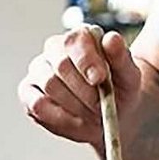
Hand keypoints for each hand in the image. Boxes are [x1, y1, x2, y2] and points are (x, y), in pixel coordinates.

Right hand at [16, 26, 142, 151]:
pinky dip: (60, 117)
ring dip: (75, 105)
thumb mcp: (130, 75)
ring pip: (49, 85)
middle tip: (100, 105)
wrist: (114, 113)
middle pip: (61, 64)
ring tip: (94, 115)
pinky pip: (37, 105)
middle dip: (84, 90)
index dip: (87, 60)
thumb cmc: (121, 89)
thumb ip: (121, 57)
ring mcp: (38, 69)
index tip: (100, 79)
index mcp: (82, 37)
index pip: (75, 40)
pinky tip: (78, 121)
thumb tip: (112, 38)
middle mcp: (55, 49)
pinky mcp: (28, 92)